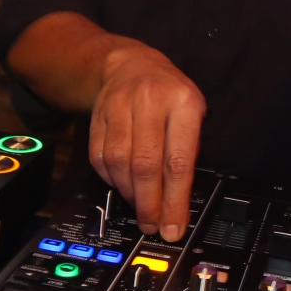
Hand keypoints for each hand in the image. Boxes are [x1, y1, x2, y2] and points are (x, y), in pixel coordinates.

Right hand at [88, 38, 204, 239]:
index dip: (174, 200)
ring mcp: (119, 107)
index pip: (178, 160)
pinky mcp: (97, 117)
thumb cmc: (169, 94)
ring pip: (119, 163)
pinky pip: (100, 158)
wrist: (130, 64)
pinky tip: (123, 186)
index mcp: (183, 102)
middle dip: (149, 204)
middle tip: (153, 225)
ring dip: (130, 194)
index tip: (173, 226)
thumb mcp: (193, 111)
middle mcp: (150, 102)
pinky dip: (111, 179)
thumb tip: (178, 202)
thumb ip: (187, 151)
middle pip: (145, 165)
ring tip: (141, 208)